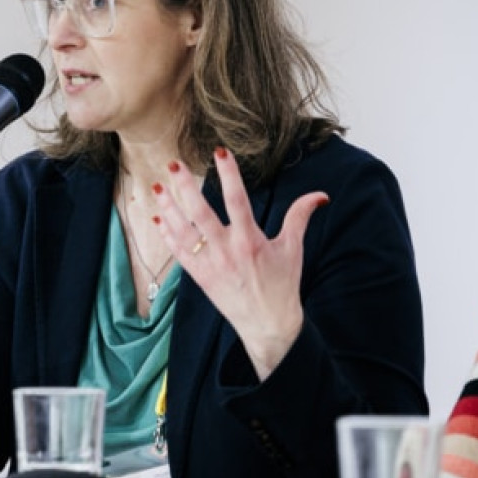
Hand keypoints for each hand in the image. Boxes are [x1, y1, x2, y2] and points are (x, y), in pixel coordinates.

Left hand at [151, 147, 327, 379]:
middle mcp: (227, 251)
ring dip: (169, 207)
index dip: (229, 175)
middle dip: (185, 188)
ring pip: (183, 231)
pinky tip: (157, 216)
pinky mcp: (199, 276)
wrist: (268, 325)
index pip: (237, 200)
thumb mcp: (293, 249)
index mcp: (250, 241)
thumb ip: (300, 217)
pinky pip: (178, 252)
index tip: (220, 152)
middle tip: (175, 164)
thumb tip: (320, 195)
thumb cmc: (282, 286)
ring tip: (157, 185)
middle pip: (201, 214)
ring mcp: (210, 264)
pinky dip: (166, 233)